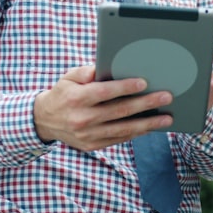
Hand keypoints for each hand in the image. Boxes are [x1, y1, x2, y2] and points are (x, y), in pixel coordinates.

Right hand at [32, 65, 172, 150]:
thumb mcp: (69, 77)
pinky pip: (119, 139)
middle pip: (119, 111)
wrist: (45, 120)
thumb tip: (108, 67)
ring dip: (148, 123)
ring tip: (167, 117)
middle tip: (166, 97)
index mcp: (76, 98)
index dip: (125, 87)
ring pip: (123, 129)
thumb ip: (87, 72)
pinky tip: (151, 126)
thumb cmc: (63, 93)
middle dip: (146, 104)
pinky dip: (136, 133)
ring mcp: (87, 135)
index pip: (105, 92)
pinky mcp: (92, 146)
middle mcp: (82, 118)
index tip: (144, 82)